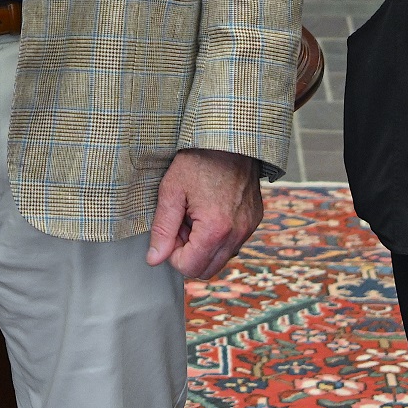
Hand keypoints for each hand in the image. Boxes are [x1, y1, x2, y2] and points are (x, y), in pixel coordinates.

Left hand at [146, 148, 263, 277]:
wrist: (230, 137)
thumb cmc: (199, 159)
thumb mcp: (171, 190)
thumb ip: (162, 229)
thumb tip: (154, 259)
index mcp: (215, 229)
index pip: (189, 268)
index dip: (173, 254)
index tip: (171, 229)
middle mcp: (237, 234)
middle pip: (207, 270)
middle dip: (189, 254)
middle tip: (181, 224)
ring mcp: (249, 228)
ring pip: (221, 258)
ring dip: (204, 246)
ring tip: (195, 215)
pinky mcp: (254, 220)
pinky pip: (233, 243)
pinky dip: (218, 237)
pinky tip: (210, 211)